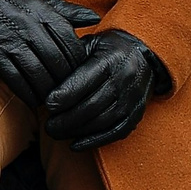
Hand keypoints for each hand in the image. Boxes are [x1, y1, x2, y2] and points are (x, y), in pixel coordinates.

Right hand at [0, 0, 100, 111]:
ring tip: (52, 102)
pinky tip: (31, 100)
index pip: (72, 45)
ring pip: (39, 75)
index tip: (80, 78)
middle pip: (58, 64)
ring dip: (47, 93)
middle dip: (65, 84)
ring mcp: (11, 40)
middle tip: (69, 96)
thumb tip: (94, 19)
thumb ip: (66, 9)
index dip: (79, 66)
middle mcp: (30, 26)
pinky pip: (15, 79)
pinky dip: (26, 93)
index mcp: (44, 12)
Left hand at [43, 28, 163, 149]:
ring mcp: (132, 99)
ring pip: (102, 121)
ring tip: (56, 133)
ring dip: (76, 131)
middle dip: (67, 119)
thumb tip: (45, 77)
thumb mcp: (90, 44)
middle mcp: (124, 80)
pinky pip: (115, 132)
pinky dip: (94, 141)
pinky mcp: (136, 114)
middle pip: (92, 105)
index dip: (66, 94)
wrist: (145, 57)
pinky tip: (75, 145)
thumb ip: (71, 58)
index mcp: (110, 60)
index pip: (86, 80)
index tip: (48, 104)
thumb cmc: (108, 50)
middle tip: (48, 126)